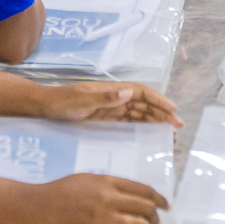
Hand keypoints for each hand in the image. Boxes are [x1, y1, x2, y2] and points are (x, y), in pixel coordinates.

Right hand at [24, 173, 166, 223]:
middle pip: (146, 209)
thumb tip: (136, 193)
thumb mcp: (87, 179)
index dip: (159, 199)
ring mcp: (101, 220)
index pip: (143, 190)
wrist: (34, 208)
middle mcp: (107, 199)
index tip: (166, 206)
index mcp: (107, 182)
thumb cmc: (59, 192)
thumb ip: (111, 185)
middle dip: (156, 218)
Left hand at [43, 81, 182, 126]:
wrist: (46, 108)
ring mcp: (112, 108)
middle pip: (144, 104)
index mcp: (112, 89)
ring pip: (140, 113)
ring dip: (155, 121)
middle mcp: (116, 97)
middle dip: (162, 113)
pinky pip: (129, 121)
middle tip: (178, 126)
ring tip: (170, 132)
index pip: (141, 92)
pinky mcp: (107, 118)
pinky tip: (150, 134)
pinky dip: (142, 126)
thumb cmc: (62, 102)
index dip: (159, 100)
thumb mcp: (82, 100)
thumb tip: (128, 93)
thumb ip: (105, 97)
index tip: (173, 110)